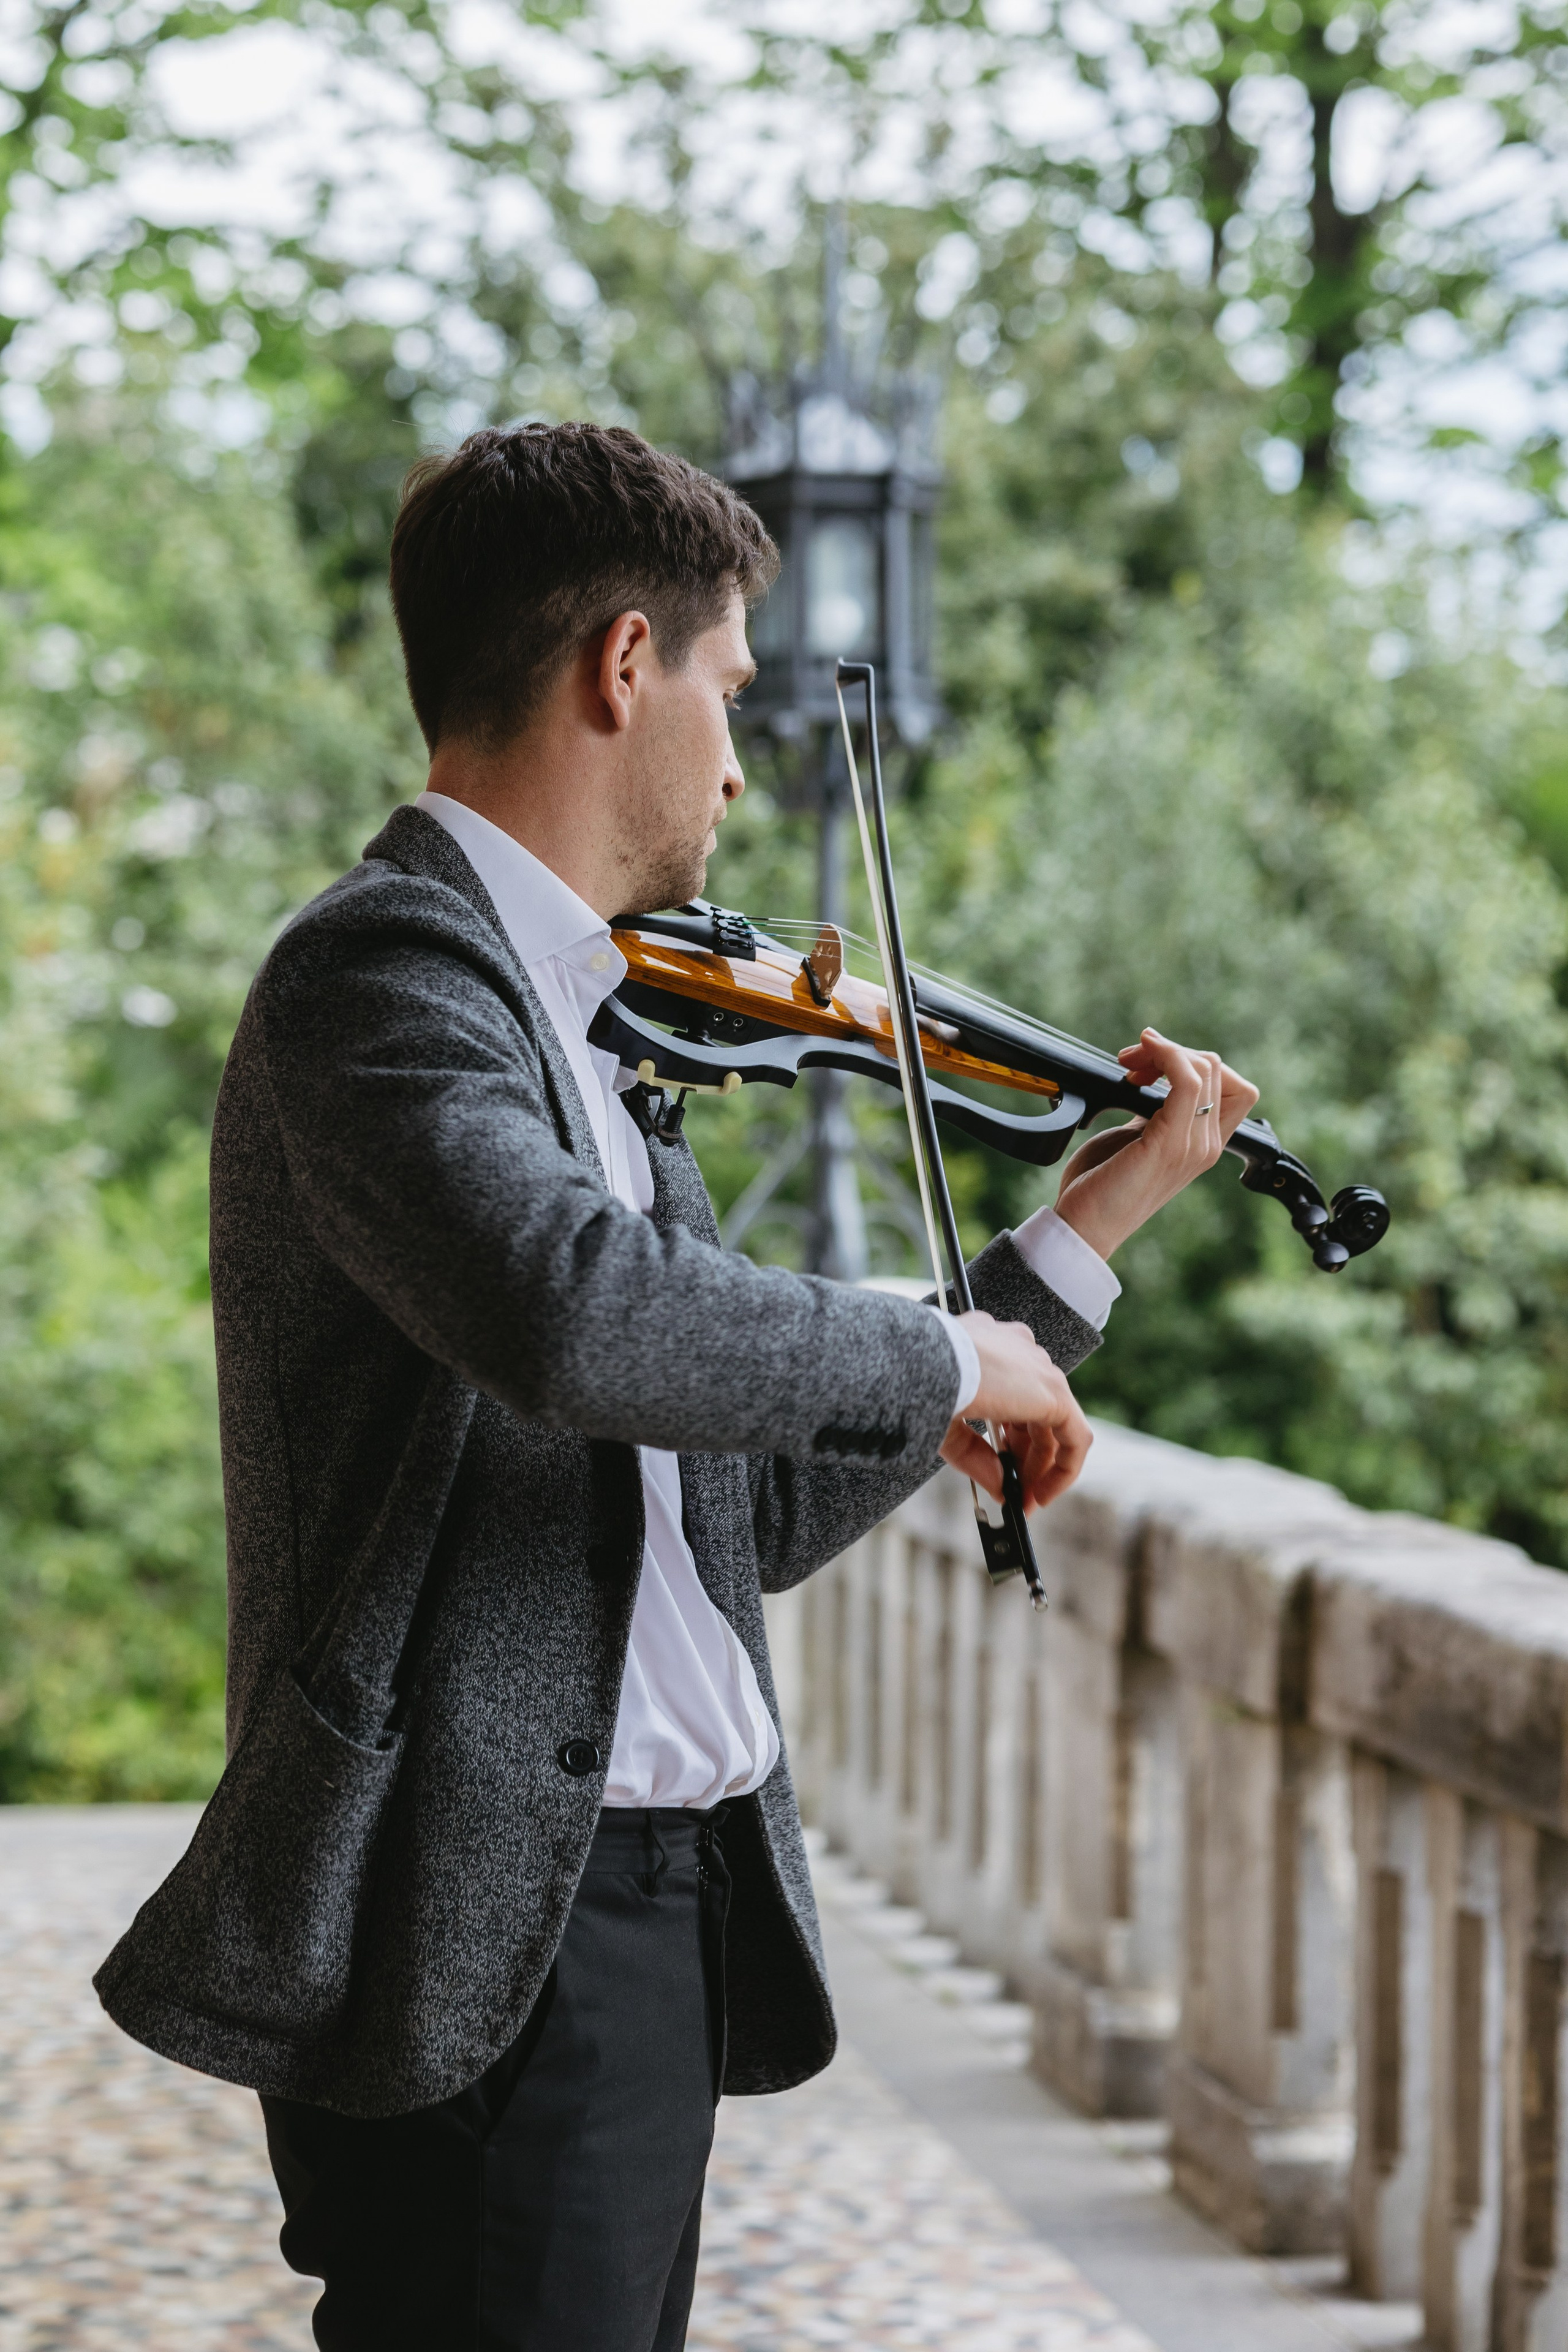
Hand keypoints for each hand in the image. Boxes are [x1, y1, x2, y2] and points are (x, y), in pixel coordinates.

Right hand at [939, 1311, 1092, 1511]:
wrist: (923, 1361)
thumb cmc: (920, 1382)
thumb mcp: (946, 1423)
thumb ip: (974, 1453)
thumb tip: (998, 1485)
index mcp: (991, 1348)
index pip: (1012, 1396)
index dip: (1010, 1439)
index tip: (1002, 1467)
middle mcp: (1020, 1354)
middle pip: (1035, 1414)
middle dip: (1026, 1458)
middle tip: (1016, 1492)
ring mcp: (1040, 1370)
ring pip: (1055, 1425)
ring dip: (1041, 1467)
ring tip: (1026, 1498)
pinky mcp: (1054, 1392)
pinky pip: (1075, 1436)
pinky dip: (1064, 1469)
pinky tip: (1043, 1495)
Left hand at [1052, 1028, 1259, 1261]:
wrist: (1083, 1225)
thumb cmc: (1103, 1184)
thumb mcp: (1138, 1137)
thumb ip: (1155, 1111)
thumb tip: (1153, 1077)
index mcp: (1203, 1144)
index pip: (1236, 1088)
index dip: (1196, 1064)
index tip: (1150, 1068)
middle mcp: (1205, 1146)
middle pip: (1217, 1070)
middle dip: (1172, 1051)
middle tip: (1131, 1063)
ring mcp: (1192, 1146)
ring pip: (1204, 1069)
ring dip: (1163, 1052)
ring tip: (1129, 1064)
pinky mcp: (1169, 1144)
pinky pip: (1187, 1083)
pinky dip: (1166, 1059)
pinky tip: (1139, 1064)